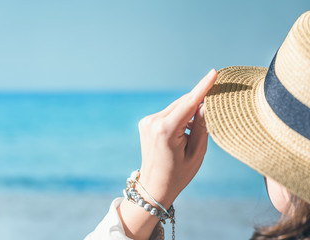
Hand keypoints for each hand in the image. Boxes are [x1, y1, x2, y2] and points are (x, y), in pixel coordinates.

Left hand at [118, 69, 217, 239]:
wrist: (154, 186)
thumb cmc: (178, 173)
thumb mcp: (196, 152)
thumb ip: (201, 126)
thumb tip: (206, 104)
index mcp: (166, 130)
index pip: (189, 102)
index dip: (203, 87)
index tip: (214, 73)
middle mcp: (153, 121)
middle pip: (182, 103)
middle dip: (198, 102)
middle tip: (215, 107)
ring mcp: (147, 121)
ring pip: (176, 107)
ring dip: (189, 111)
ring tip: (194, 132)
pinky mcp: (146, 122)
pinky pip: (169, 113)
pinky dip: (180, 116)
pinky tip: (184, 131)